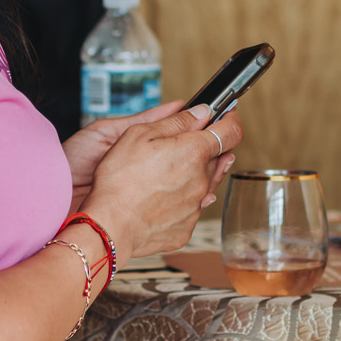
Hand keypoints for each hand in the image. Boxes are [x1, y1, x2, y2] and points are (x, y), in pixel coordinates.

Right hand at [79, 104, 243, 264]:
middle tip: (182, 145)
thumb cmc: (119, 180)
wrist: (109, 225)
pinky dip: (181, 200)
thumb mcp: (141, 134)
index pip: (231, 131)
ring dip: (194, 174)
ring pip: (205, 184)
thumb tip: (201, 113)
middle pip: (217, 158)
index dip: (231, 120)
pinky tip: (162, 197)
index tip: (228, 116)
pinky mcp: (186, 228)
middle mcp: (201, 180)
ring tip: (169, 172)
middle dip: (205, 148)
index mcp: (193, 153)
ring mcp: (195, 207)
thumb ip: (176, 122)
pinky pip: (191, 208)